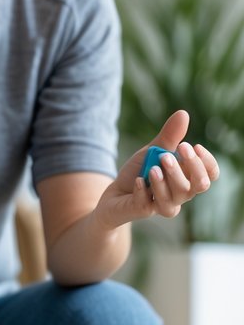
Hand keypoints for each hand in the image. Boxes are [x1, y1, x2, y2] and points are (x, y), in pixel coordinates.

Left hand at [96, 110, 218, 231]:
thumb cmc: (141, 171)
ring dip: (164, 181)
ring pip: (174, 199)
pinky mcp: (143, 211)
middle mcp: (180, 194)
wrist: (115, 191)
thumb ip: (169, 136)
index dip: (206, 162)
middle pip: (198, 186)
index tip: (194, 146)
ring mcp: (162, 205)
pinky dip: (142, 191)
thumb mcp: (154, 150)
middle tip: (173, 151)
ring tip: (152, 168)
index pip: (210, 175)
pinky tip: (139, 181)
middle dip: (190, 168)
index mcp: (187, 178)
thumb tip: (183, 113)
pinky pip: (147, 205)